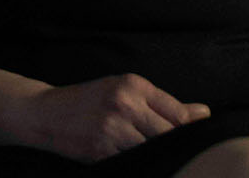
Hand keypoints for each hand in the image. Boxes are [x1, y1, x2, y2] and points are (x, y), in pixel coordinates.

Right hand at [12, 73, 209, 162]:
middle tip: (177, 151)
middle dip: (174, 144)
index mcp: (133, 85)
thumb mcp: (122, 90)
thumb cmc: (88, 100)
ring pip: (152, 150)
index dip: (189, 129)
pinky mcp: (102, 151)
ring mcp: (112, 129)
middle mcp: (124, 104)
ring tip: (152, 153)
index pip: (178, 112)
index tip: (193, 137)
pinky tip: (134, 158)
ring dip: (156, 155)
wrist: (44, 113)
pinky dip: (137, 162)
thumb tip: (204, 113)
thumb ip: (162, 103)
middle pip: (168, 134)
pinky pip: (132, 161)